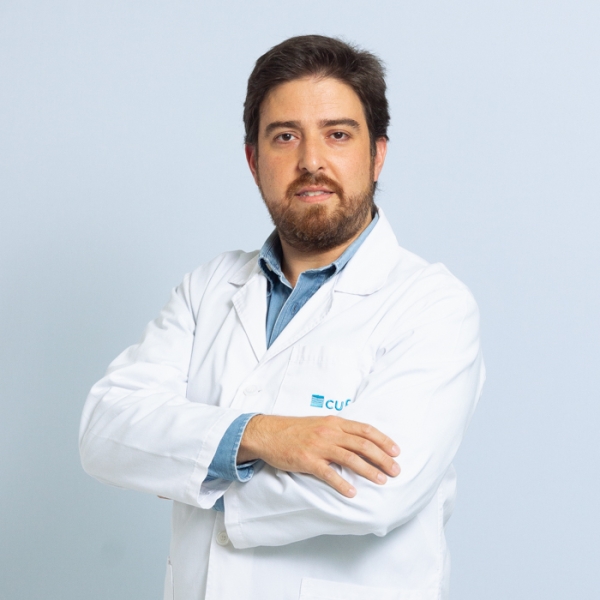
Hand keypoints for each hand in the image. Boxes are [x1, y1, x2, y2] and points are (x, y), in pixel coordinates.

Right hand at [237, 415, 399, 497]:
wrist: (268, 433)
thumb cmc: (294, 429)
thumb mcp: (320, 423)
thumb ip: (338, 430)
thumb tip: (359, 440)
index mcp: (334, 422)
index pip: (365, 430)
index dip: (383, 440)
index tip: (396, 451)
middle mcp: (329, 432)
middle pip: (362, 444)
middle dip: (382, 457)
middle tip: (396, 470)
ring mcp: (319, 446)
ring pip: (350, 458)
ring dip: (369, 470)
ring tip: (382, 480)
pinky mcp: (307, 460)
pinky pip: (328, 473)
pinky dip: (342, 484)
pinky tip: (352, 493)